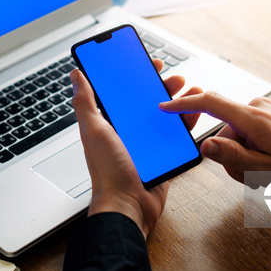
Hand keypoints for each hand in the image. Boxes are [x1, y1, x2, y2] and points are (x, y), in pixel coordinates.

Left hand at [70, 59, 200, 237]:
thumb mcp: (93, 130)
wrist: (128, 206)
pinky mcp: (163, 157)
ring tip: (193, 91)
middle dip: (163, 87)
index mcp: (110, 123)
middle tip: (176, 78)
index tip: (149, 64)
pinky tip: (195, 114)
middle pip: (149, 102)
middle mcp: (128, 132)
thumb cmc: (108, 171)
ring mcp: (147, 144)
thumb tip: (76, 75)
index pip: (125, 93)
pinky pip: (177, 137)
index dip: (137, 77)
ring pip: (166, 117)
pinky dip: (187, 124)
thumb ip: (85, 102)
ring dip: (180, 103)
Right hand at [160, 92, 270, 189]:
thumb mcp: (266, 170)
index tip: (166, 107)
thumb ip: (231, 157)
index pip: (209, 103)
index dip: (184, 105)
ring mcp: (269, 110)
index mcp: (253, 118)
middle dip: (231, 154)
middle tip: (252, 175)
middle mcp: (258, 107)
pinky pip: (254, 131)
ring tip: (270, 172)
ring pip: (240, 134)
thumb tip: (204, 144)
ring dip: (246, 155)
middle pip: (225, 130)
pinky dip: (257, 149)